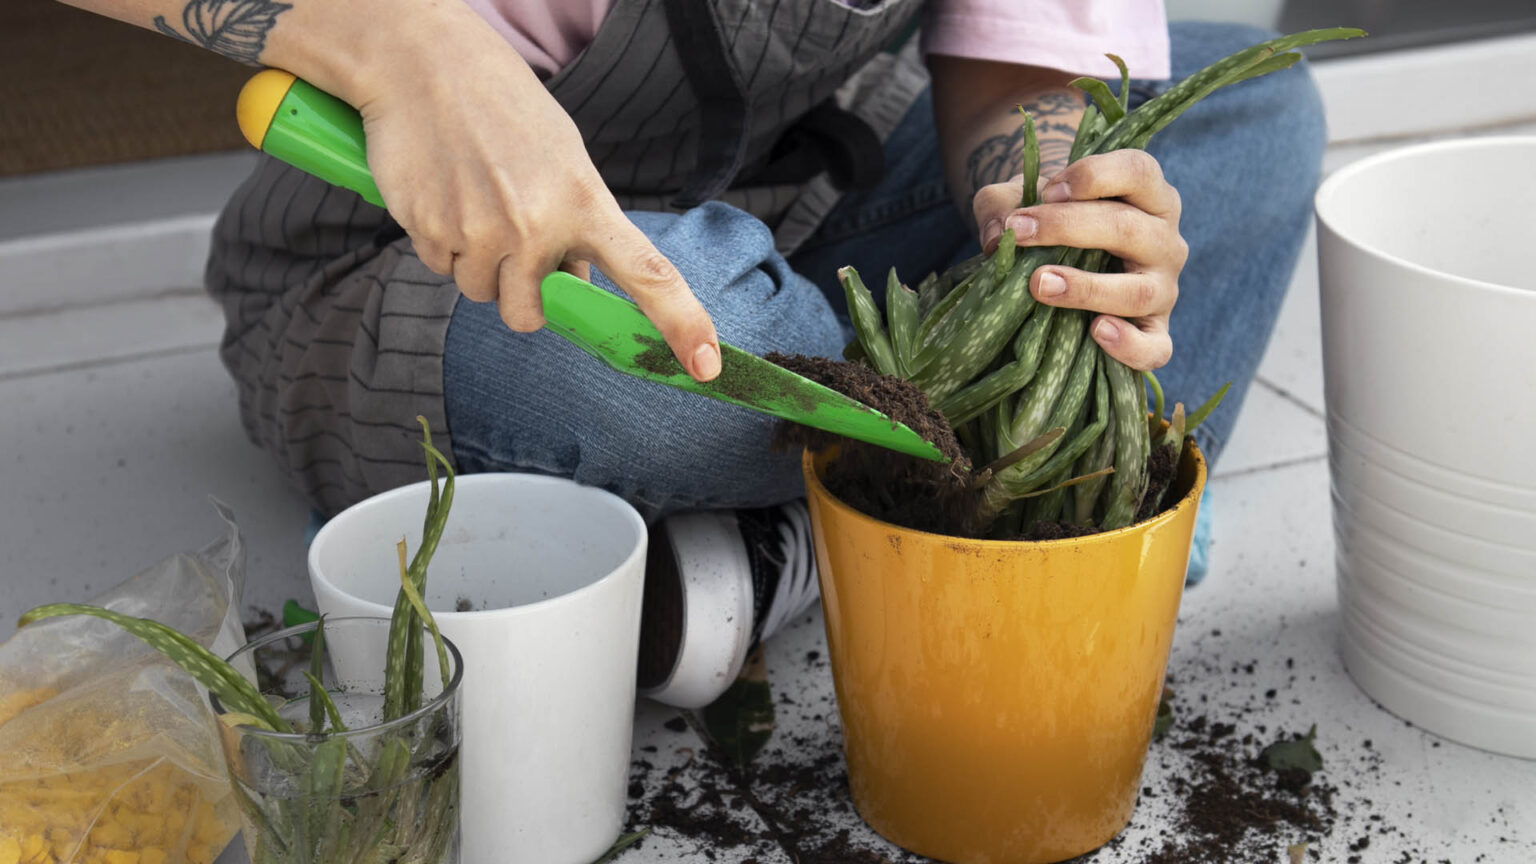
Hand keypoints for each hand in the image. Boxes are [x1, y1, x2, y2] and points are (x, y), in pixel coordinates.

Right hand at [337, 6, 720, 379]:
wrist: (422, 64)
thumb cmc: (503, 108)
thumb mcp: (563, 160)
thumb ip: (578, 225)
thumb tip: (576, 284)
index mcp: (586, 203)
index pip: (649, 275)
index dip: (681, 324)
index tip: (705, 366)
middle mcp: (537, 226)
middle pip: (531, 316)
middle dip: (522, 295)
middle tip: (512, 242)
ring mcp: (481, 232)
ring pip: (481, 294)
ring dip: (479, 265)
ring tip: (474, 200)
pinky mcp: (431, 231)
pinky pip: (439, 268)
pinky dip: (441, 243)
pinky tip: (445, 193)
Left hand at [971, 150, 1185, 370]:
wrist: (1064, 262)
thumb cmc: (1049, 223)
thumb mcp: (1020, 201)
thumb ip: (1000, 204)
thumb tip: (996, 238)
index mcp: (1147, 194)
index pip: (1138, 171)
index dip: (1094, 176)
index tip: (1046, 191)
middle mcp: (1165, 239)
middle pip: (1129, 228)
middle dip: (1069, 228)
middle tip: (1020, 233)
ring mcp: (1164, 287)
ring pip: (1139, 290)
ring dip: (1088, 288)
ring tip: (1040, 285)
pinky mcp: (1155, 330)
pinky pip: (1156, 347)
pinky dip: (1130, 346)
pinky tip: (1096, 332)